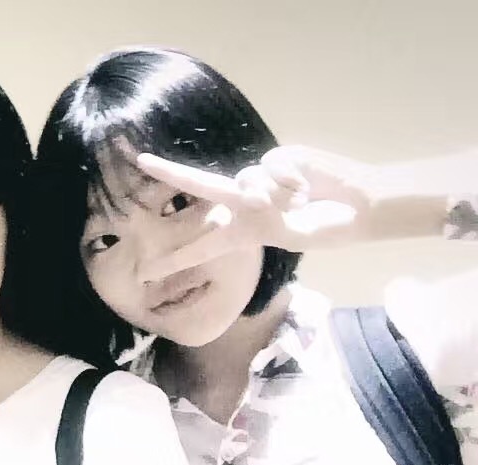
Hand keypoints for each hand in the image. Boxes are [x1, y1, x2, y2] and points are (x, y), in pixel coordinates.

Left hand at [136, 145, 376, 281]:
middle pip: (199, 185)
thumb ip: (261, 216)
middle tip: (141, 161)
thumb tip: (248, 191)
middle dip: (169, 173)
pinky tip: (305, 187)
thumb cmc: (324, 228)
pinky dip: (287, 179)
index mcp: (240, 231)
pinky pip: (270, 164)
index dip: (175, 260)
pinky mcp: (279, 156)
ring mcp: (260, 177)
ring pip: (247, 178)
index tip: (145, 272)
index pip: (201, 247)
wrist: (357, 206)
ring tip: (297, 202)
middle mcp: (243, 202)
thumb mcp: (287, 235)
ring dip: (269, 193)